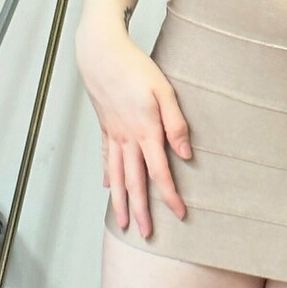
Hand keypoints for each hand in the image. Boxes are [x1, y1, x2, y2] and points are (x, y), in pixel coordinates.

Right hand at [75, 18, 192, 238]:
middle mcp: (126, 138)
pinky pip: (106, 157)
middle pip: (134, 182)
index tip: (178, 214)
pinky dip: (107, 175)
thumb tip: (186, 155)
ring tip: (123, 222)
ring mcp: (113, 134)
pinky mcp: (105, 126)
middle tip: (147, 234)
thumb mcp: (164, 91)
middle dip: (141, 210)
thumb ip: (176, 124)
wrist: (101, 53)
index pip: (159, 172)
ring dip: (120, 201)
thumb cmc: (136, 68)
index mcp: (145, 131)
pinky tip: (107, 187)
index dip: (169, 195)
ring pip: (116, 176)